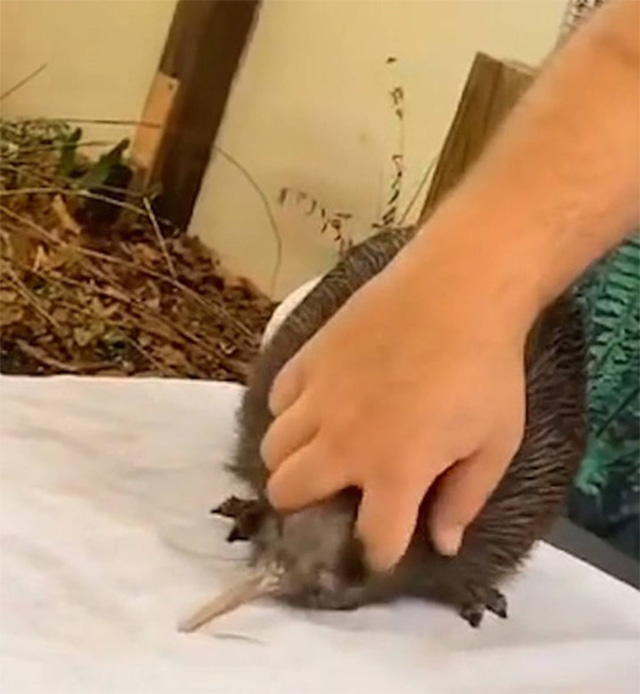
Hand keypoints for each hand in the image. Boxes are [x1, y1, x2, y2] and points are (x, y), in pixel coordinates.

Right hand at [261, 223, 533, 571]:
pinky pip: (276, 399)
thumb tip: (442, 544)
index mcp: (394, 470)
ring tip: (316, 450)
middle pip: (287, 494)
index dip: (378, 555)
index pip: (372, 540)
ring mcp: (318, 397)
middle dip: (304, 508)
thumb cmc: (487, 370)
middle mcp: (342, 442)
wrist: (459, 289)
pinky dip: (287, 411)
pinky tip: (313, 405)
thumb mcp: (495, 443)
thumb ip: (464, 500)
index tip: (383, 546)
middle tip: (332, 493)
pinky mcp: (308, 357)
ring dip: (290, 462)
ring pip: (271, 450)